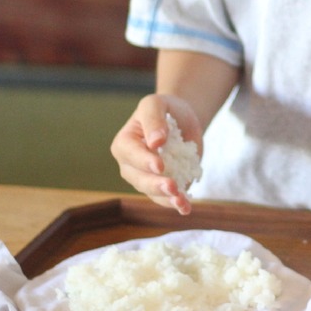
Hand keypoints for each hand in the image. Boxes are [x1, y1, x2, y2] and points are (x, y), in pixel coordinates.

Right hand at [110, 94, 202, 214]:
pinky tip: (186, 207)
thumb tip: (155, 141)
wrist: (183, 119)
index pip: (131, 154)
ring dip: (166, 198)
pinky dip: (175, 204)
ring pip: (151, 192)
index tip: (160, 165)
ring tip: (181, 201)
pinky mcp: (162, 185)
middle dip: (155, 184)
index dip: (144, 161)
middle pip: (139, 178)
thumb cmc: (165, 108)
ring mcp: (146, 177)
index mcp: (124, 143)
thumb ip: (153, 119)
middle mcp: (131, 164)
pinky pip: (165, 198)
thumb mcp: (157, 103)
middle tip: (172, 186)